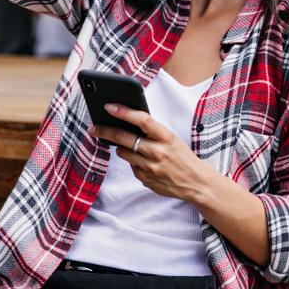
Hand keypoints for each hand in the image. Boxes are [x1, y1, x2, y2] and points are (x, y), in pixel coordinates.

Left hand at [88, 104, 208, 200]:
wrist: (195, 182)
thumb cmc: (181, 155)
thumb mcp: (171, 138)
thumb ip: (152, 131)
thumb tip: (127, 121)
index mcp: (166, 137)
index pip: (142, 120)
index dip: (124, 112)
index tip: (109, 106)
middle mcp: (157, 151)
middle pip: (124, 138)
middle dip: (105, 131)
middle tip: (93, 127)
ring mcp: (150, 167)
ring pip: (123, 152)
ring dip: (121, 147)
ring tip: (125, 144)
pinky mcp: (145, 179)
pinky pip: (130, 166)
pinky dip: (132, 161)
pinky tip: (142, 161)